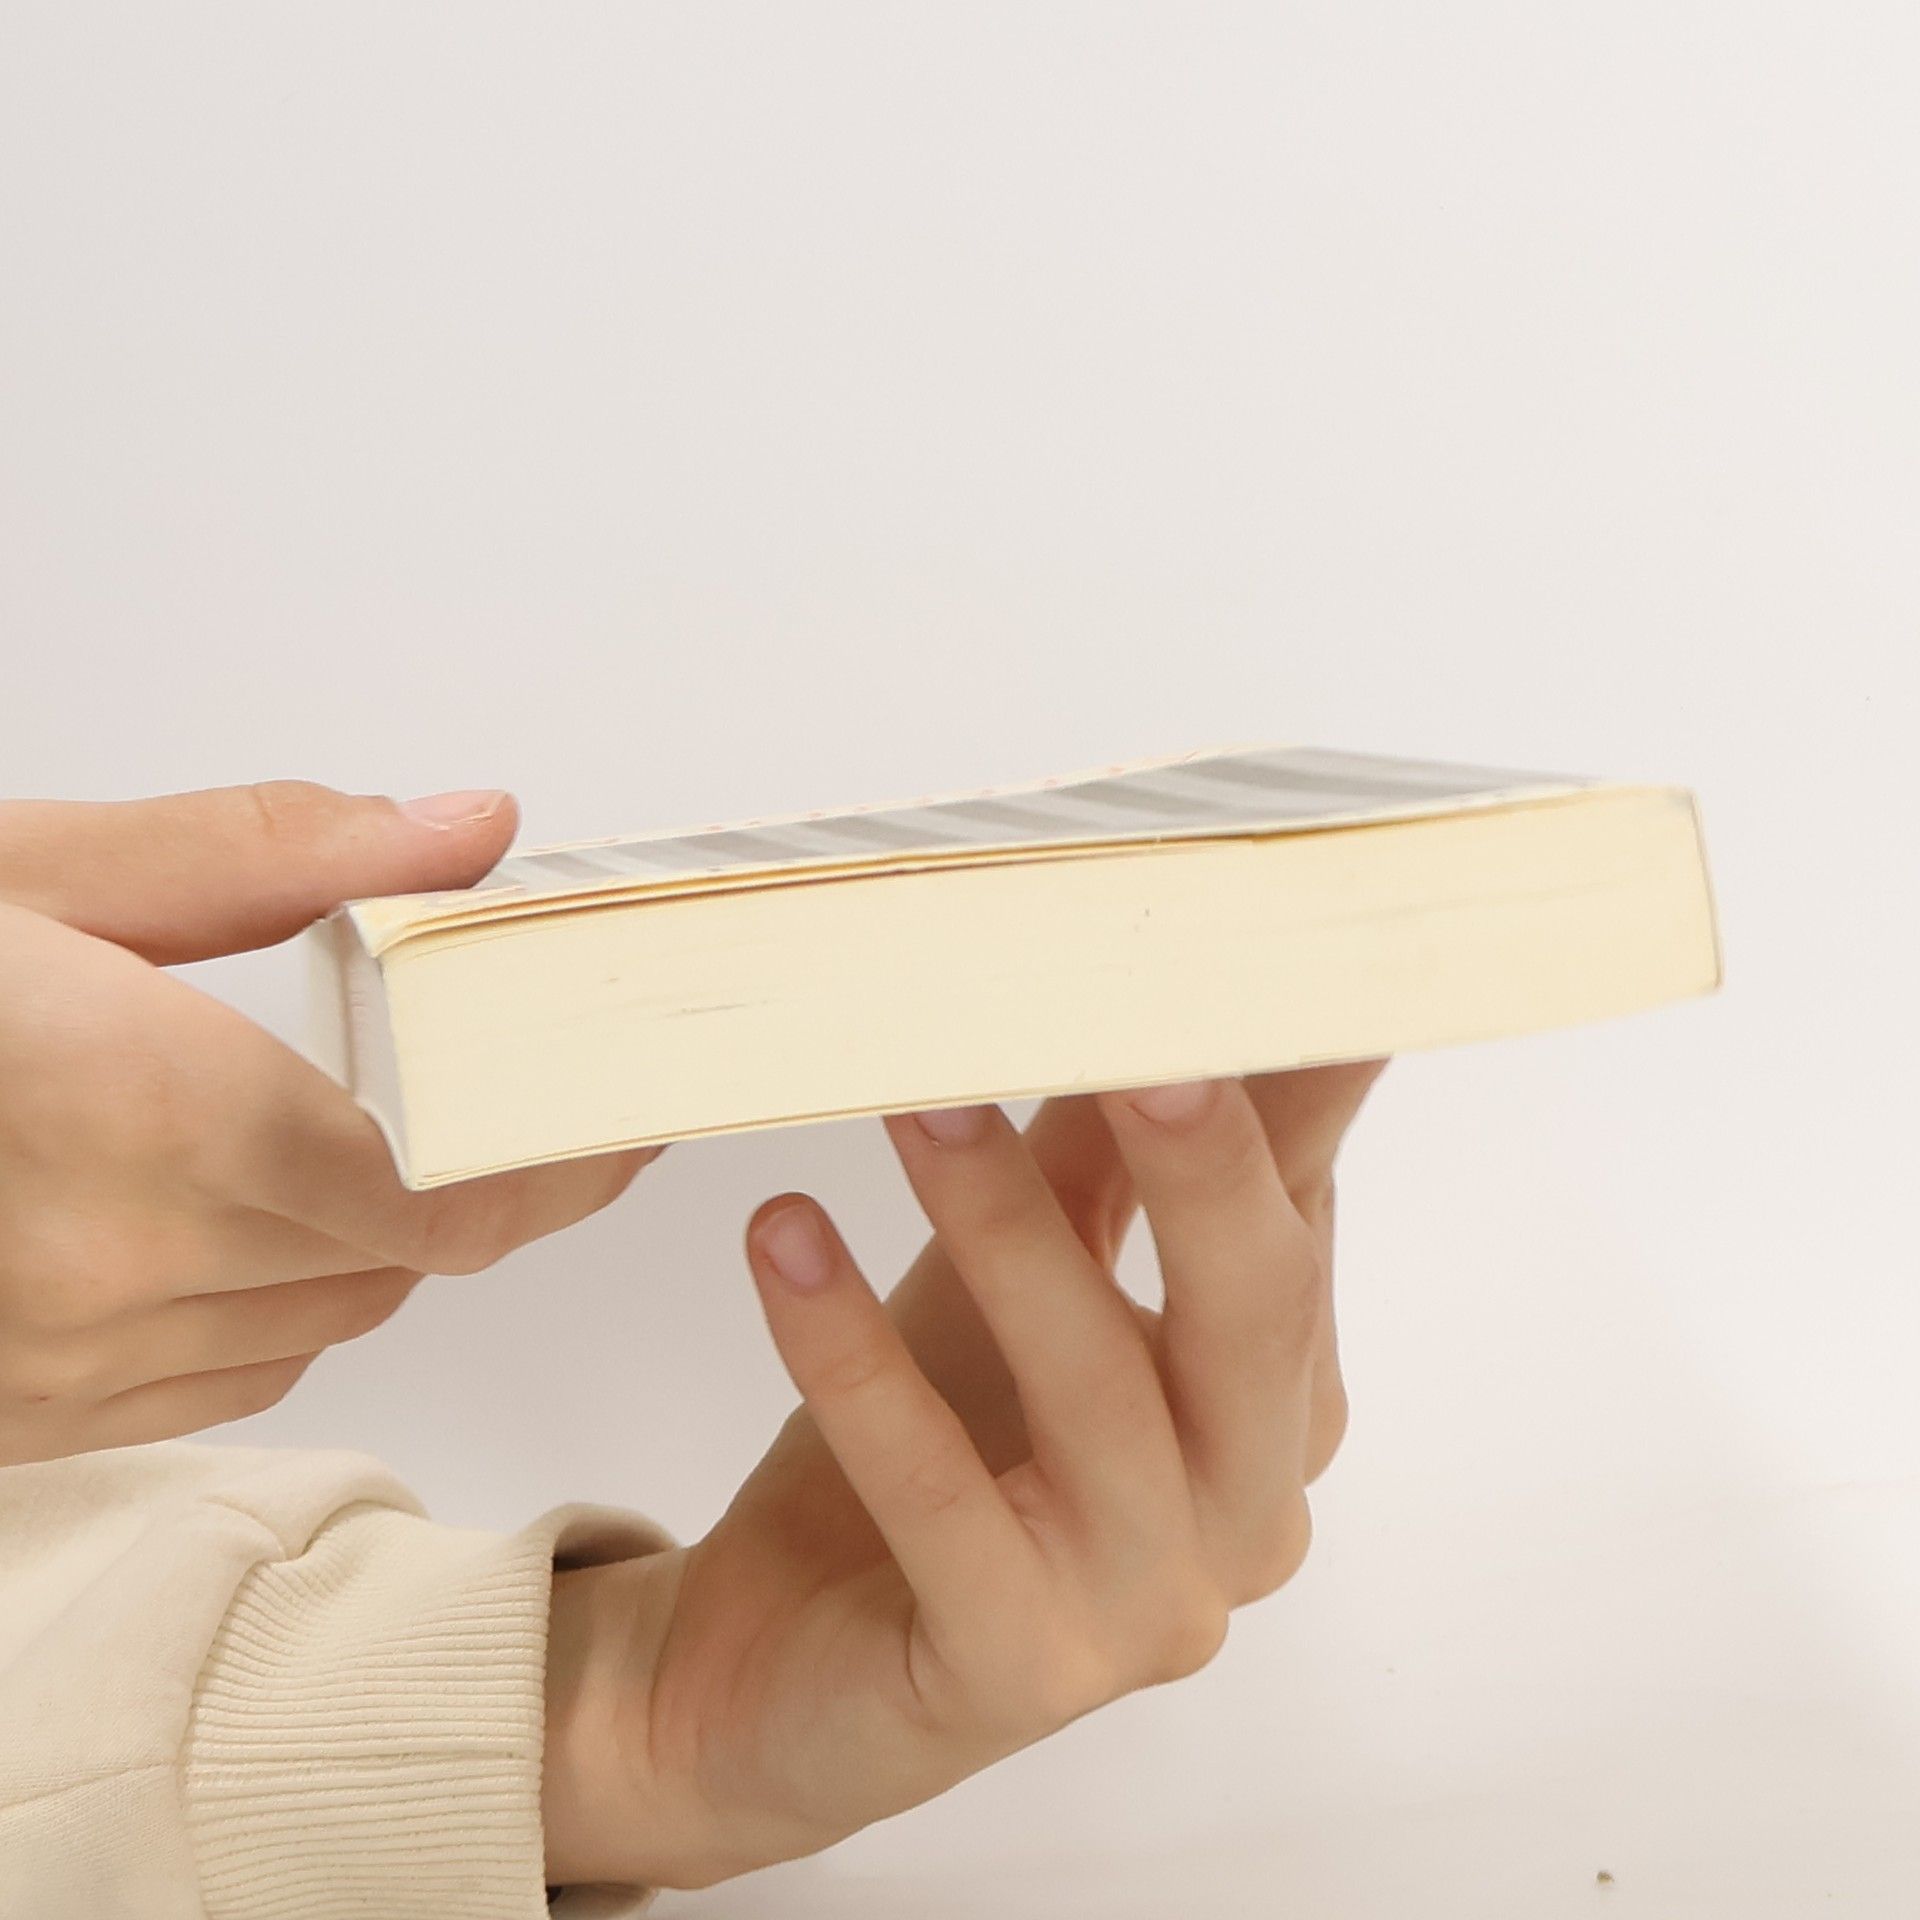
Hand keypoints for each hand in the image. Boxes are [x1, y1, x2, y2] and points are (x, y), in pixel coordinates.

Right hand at [0, 780, 664, 1464]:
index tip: (626, 1111)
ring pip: (323, 1320)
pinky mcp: (17, 1412)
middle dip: (485, 1177)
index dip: (564, 1160)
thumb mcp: (34, 868)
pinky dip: (272, 1294)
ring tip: (362, 1127)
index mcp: (153, 1119)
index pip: (448, 1190)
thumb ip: (276, 853)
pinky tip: (233, 1210)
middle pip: (403, 1258)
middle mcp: (115, 1271)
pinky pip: (220, 1373)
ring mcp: (58, 1364)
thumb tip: (467, 830)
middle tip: (521, 1093)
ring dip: (375, 1234)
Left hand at [542, 1061, 1384, 1887]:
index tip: (1262, 957)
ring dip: (1004, 1231)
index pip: (1297, 1217)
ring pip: (1099, 1398)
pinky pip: (940, 1500)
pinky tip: (786, 1242)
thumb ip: (1100, 1158)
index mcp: (1273, 1405)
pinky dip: (859, 1361)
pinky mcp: (1018, 1673)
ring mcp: (1148, 1607)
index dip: (1287, 1089)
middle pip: (1257, 1315)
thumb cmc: (936, 1444)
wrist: (781, 1666)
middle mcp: (1246, 1510)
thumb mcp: (1018, 1279)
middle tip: (1142, 1036)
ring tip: (913, 1104)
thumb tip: (1156, 991)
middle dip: (1203, 1164)